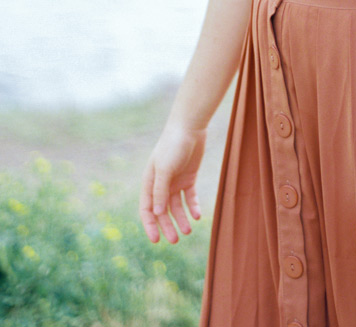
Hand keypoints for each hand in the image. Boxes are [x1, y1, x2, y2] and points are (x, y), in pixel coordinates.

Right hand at [139, 122, 206, 243]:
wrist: (190, 128)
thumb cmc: (173, 146)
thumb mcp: (165, 169)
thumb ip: (160, 191)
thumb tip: (156, 213)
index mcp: (149, 183)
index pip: (147, 209)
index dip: (150, 225)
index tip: (156, 240)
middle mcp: (161, 185)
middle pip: (162, 211)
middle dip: (168, 226)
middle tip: (176, 240)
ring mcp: (175, 182)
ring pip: (177, 207)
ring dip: (181, 219)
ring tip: (188, 230)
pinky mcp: (188, 178)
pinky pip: (189, 197)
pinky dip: (192, 207)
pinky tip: (197, 215)